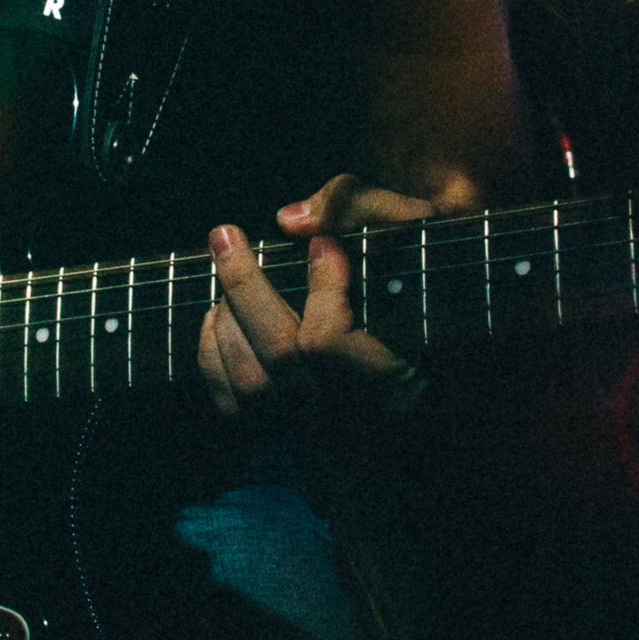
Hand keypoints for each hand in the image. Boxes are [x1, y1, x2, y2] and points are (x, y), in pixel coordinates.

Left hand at [197, 172, 440, 418]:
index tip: (325, 245)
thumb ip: (358, 206)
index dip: (323, 288)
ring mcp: (316, 428)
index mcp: (395, 376)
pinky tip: (218, 315)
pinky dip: (213, 356)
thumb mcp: (407, 231)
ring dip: (230, 319)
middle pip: (283, 356)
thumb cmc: (415, 278)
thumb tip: (293, 221)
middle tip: (224, 234)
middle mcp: (352, 413)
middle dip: (246, 287)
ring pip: (254, 383)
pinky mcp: (286, 433)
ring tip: (229, 273)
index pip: (330, 344)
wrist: (425, 342)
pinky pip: (234, 406)